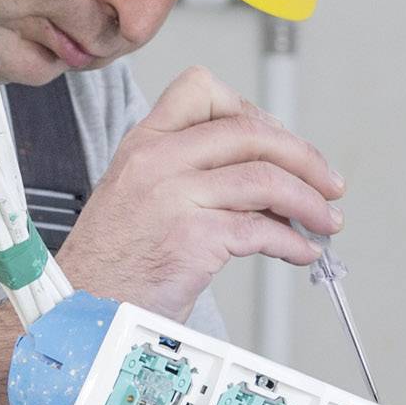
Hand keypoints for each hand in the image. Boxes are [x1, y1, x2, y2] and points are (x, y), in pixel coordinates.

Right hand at [57, 64, 342, 322]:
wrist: (78, 314)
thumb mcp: (136, 201)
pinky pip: (262, 230)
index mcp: (143, 145)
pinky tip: (301, 253)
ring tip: (325, 221)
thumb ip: (188, 179)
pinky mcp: (192, 239)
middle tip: (327, 182)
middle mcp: (157, 161)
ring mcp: (173, 198)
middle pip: (251, 132)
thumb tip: (264, 184)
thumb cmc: (109, 270)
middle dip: (303, 157)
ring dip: (309, 202)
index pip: (203, 90)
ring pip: (265, 178)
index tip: (276, 141)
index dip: (252, 110)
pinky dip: (293, 242)